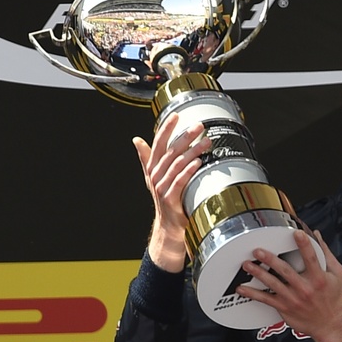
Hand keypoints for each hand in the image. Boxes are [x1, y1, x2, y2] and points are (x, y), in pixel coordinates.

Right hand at [133, 112, 210, 271]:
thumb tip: (137, 140)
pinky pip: (179, 181)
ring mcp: (161, 187)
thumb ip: (146, 158)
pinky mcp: (170, 198)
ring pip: (177, 164)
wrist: (169, 226)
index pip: (158, 143)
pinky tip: (198, 162)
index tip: (176, 115)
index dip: (166, 128)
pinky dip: (188, 170)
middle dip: (185, 136)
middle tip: (198, 126)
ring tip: (205, 142)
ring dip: (192, 151)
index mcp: (153, 167)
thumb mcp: (154, 177)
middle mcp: (155, 175)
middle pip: (170, 151)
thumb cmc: (165, 199)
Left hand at [236, 230, 341, 341]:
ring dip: (258, 274)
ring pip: (273, 284)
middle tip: (258, 251)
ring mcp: (293, 299)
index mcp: (319, 278)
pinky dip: (253, 294)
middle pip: (286, 271)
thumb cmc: (333, 298)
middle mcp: (305, 288)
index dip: (304, 245)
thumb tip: (316, 235)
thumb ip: (326, 253)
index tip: (297, 233)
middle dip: (271, 260)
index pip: (311, 258)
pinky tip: (242, 288)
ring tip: (247, 265)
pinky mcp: (284, 308)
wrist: (329, 324)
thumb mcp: (337, 274)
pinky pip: (266, 300)